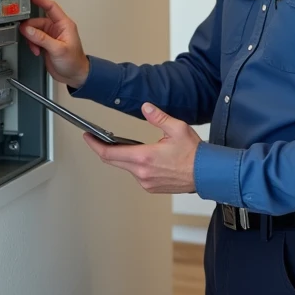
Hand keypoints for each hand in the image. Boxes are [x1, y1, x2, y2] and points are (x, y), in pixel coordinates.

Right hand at [19, 0, 90, 88]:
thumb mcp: (58, 49)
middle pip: (38, 21)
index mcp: (64, 24)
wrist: (75, 76)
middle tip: (26, 34)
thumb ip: (42, 38)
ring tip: (36, 48)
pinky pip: (34, 39)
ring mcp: (51, 36)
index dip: (40, 0)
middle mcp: (57, 28)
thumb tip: (28, 29)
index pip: (51, 7)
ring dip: (31, 39)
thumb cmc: (74, 62)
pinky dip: (32, 44)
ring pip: (34, 31)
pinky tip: (36, 51)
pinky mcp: (46, 44)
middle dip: (31, 28)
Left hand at [84, 103, 198, 193]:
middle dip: (103, 149)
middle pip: (113, 161)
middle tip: (96, 138)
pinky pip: (136, 175)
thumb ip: (158, 117)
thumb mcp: (177, 128)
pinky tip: (142, 157)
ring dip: (122, 157)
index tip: (88, 136)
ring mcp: (146, 182)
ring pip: (125, 168)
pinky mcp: (151, 187)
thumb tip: (145, 108)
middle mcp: (142, 173)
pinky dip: (134, 165)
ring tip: (124, 145)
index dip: (95, 144)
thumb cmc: (195, 154)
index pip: (109, 153)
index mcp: (145, 157)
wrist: (207, 174)